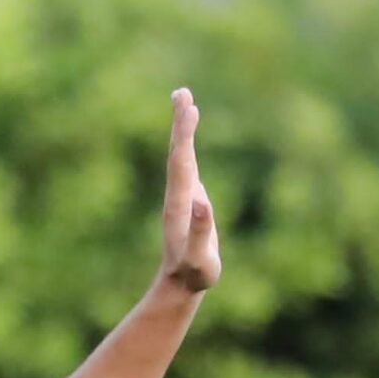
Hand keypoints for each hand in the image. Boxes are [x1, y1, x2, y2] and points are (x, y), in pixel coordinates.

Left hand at [159, 88, 220, 293]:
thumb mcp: (199, 259)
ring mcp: (181, 196)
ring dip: (181, 128)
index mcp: (179, 204)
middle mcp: (177, 195)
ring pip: (180, 155)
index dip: (184, 135)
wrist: (180, 285)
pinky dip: (187, 144)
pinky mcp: (187, 199)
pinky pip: (186, 164)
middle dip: (180, 122)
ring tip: (183, 101)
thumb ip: (200, 231)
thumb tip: (201, 201)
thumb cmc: (194, 274)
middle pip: (177, 152)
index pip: (181, 162)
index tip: (189, 109)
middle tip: (181, 92)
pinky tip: (187, 135)